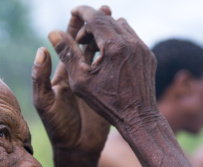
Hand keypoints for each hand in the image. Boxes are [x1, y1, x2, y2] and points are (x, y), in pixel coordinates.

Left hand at [32, 9, 109, 160]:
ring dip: (108, 37)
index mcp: (61, 74)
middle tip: (105, 9)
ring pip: (102, 54)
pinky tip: (126, 45)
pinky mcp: (106, 91)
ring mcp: (94, 82)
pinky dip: (118, 56)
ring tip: (117, 20)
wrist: (77, 148)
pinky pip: (112, 70)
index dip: (72, 27)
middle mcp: (77, 75)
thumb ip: (40, 78)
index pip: (66, 44)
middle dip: (94, 26)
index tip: (80, 12)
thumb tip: (42, 49)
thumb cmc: (58, 127)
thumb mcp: (45, 102)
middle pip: (86, 44)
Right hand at [47, 6, 158, 130]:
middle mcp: (131, 42)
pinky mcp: (148, 56)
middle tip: (80, 39)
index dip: (82, 12)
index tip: (73, 12)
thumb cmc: (106, 103)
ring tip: (94, 48)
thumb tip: (53, 33)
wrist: (137, 118)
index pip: (95, 17)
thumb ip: (67, 54)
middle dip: (92, 24)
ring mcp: (142, 48)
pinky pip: (132, 38)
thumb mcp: (80, 80)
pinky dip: (118, 40)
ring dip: (106, 31)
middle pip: (108, 20)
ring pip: (121, 26)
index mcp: (114, 46)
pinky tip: (109, 56)